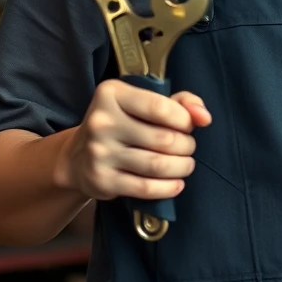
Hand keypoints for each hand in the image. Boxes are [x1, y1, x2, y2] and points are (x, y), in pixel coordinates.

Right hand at [55, 79, 211, 201]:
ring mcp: (99, 153)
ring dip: (182, 167)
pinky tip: (176, 183)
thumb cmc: (124, 122)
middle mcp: (102, 122)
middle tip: (188, 148)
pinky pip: (144, 188)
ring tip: (186, 164)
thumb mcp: (146, 102)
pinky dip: (168, 187)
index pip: (160, 107)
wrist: (78, 157)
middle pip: (163, 138)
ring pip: (157, 165)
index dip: (184, 120)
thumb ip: (181, 102)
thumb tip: (204, 117)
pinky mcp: (100, 181)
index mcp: (112, 94)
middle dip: (186, 145)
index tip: (189, 126)